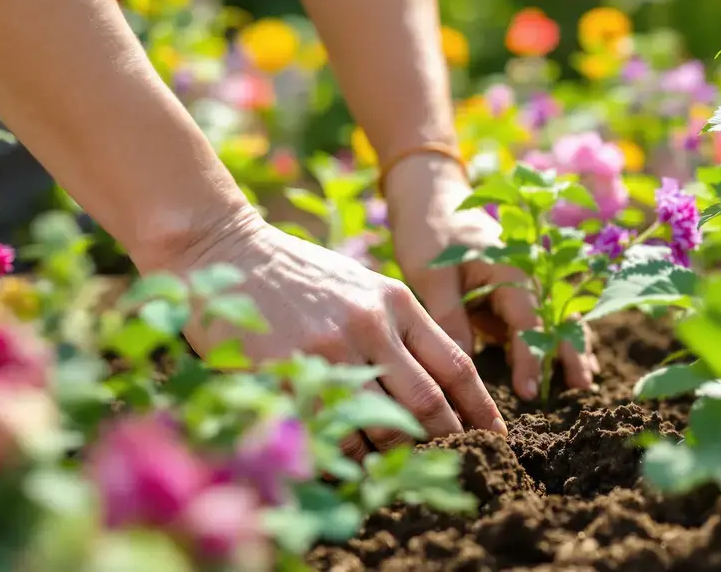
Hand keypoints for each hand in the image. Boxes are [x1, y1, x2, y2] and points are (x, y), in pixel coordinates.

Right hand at [133, 205, 506, 457]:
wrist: (225, 247)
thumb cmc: (295, 273)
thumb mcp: (358, 285)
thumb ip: (395, 326)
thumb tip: (431, 385)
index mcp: (395, 301)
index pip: (455, 364)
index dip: (480, 407)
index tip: (495, 435)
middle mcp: (372, 324)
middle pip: (427, 401)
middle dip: (447, 440)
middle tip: (460, 466)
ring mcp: (331, 349)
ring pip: (383, 423)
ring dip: (397, 455)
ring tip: (405, 474)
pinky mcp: (291, 370)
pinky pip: (331, 429)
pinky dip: (346, 455)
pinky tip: (351, 466)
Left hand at [384, 154, 598, 400]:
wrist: (431, 201)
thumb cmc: (429, 235)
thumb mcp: (432, 277)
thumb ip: (450, 318)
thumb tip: (463, 366)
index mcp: (511, 270)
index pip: (529, 322)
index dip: (531, 359)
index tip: (528, 392)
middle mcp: (528, 275)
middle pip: (558, 319)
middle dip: (571, 354)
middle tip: (581, 389)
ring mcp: (526, 281)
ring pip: (557, 318)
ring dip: (569, 348)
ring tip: (580, 384)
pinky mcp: (515, 290)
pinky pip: (541, 318)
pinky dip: (553, 340)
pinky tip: (563, 366)